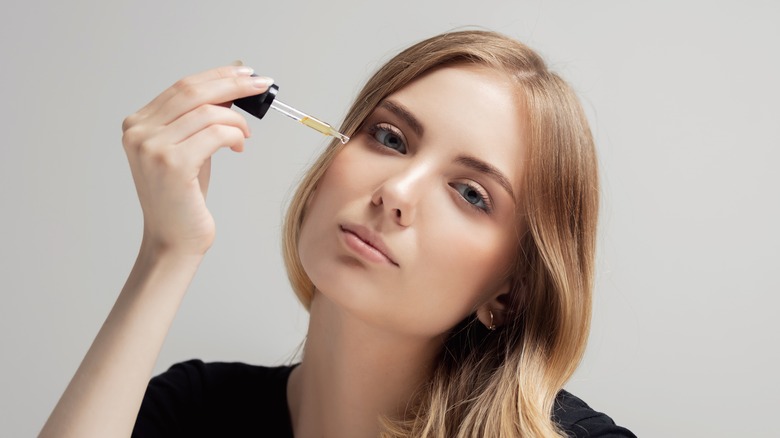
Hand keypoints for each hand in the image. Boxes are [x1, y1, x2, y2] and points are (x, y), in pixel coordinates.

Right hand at [121, 65, 272, 255]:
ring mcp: (152, 147)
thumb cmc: (183, 197)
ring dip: (237, 120)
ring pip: (208, 113)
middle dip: (233, 84)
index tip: (244, 72)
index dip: (217, 75)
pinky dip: (235, 135)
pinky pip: (216, 134)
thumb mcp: (189, 149)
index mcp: (137, 124)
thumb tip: (230, 90)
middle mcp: (138, 132)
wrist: (173, 240)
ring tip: (246, 134)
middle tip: (261, 84)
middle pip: (193, 91)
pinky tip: (240, 145)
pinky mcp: (172, 164)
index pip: (182, 87)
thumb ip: (199, 119)